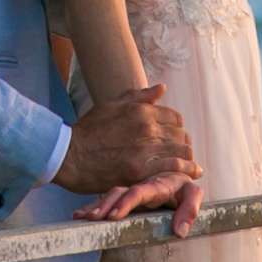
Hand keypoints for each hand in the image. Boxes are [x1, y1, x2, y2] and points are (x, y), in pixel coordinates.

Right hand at [56, 84, 198, 196]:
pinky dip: (186, 170)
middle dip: (183, 143)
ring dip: (187, 157)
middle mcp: (147, 127)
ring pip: (181, 150)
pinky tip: (192, 173)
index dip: (177, 127)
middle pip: (180, 134)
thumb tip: (162, 88)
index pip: (174, 117)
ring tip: (190, 164)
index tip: (175, 136)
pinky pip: (173, 168)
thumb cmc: (88, 129)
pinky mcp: (140, 171)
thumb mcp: (112, 105)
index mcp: (141, 110)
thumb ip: (139, 96)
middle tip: (182, 152)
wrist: (69, 155)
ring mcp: (144, 150)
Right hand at [74, 171, 204, 237]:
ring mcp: (131, 192)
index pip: (139, 192)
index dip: (126, 203)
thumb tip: (179, 231)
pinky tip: (81, 215)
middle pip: (119, 193)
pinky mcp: (125, 198)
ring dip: (96, 206)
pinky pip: (108, 201)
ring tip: (81, 218)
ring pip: (110, 196)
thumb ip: (190, 211)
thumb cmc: (185, 189)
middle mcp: (139, 186)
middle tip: (92, 219)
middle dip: (104, 205)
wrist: (178, 179)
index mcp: (156, 184)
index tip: (113, 216)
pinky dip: (93, 206)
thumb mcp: (193, 195)